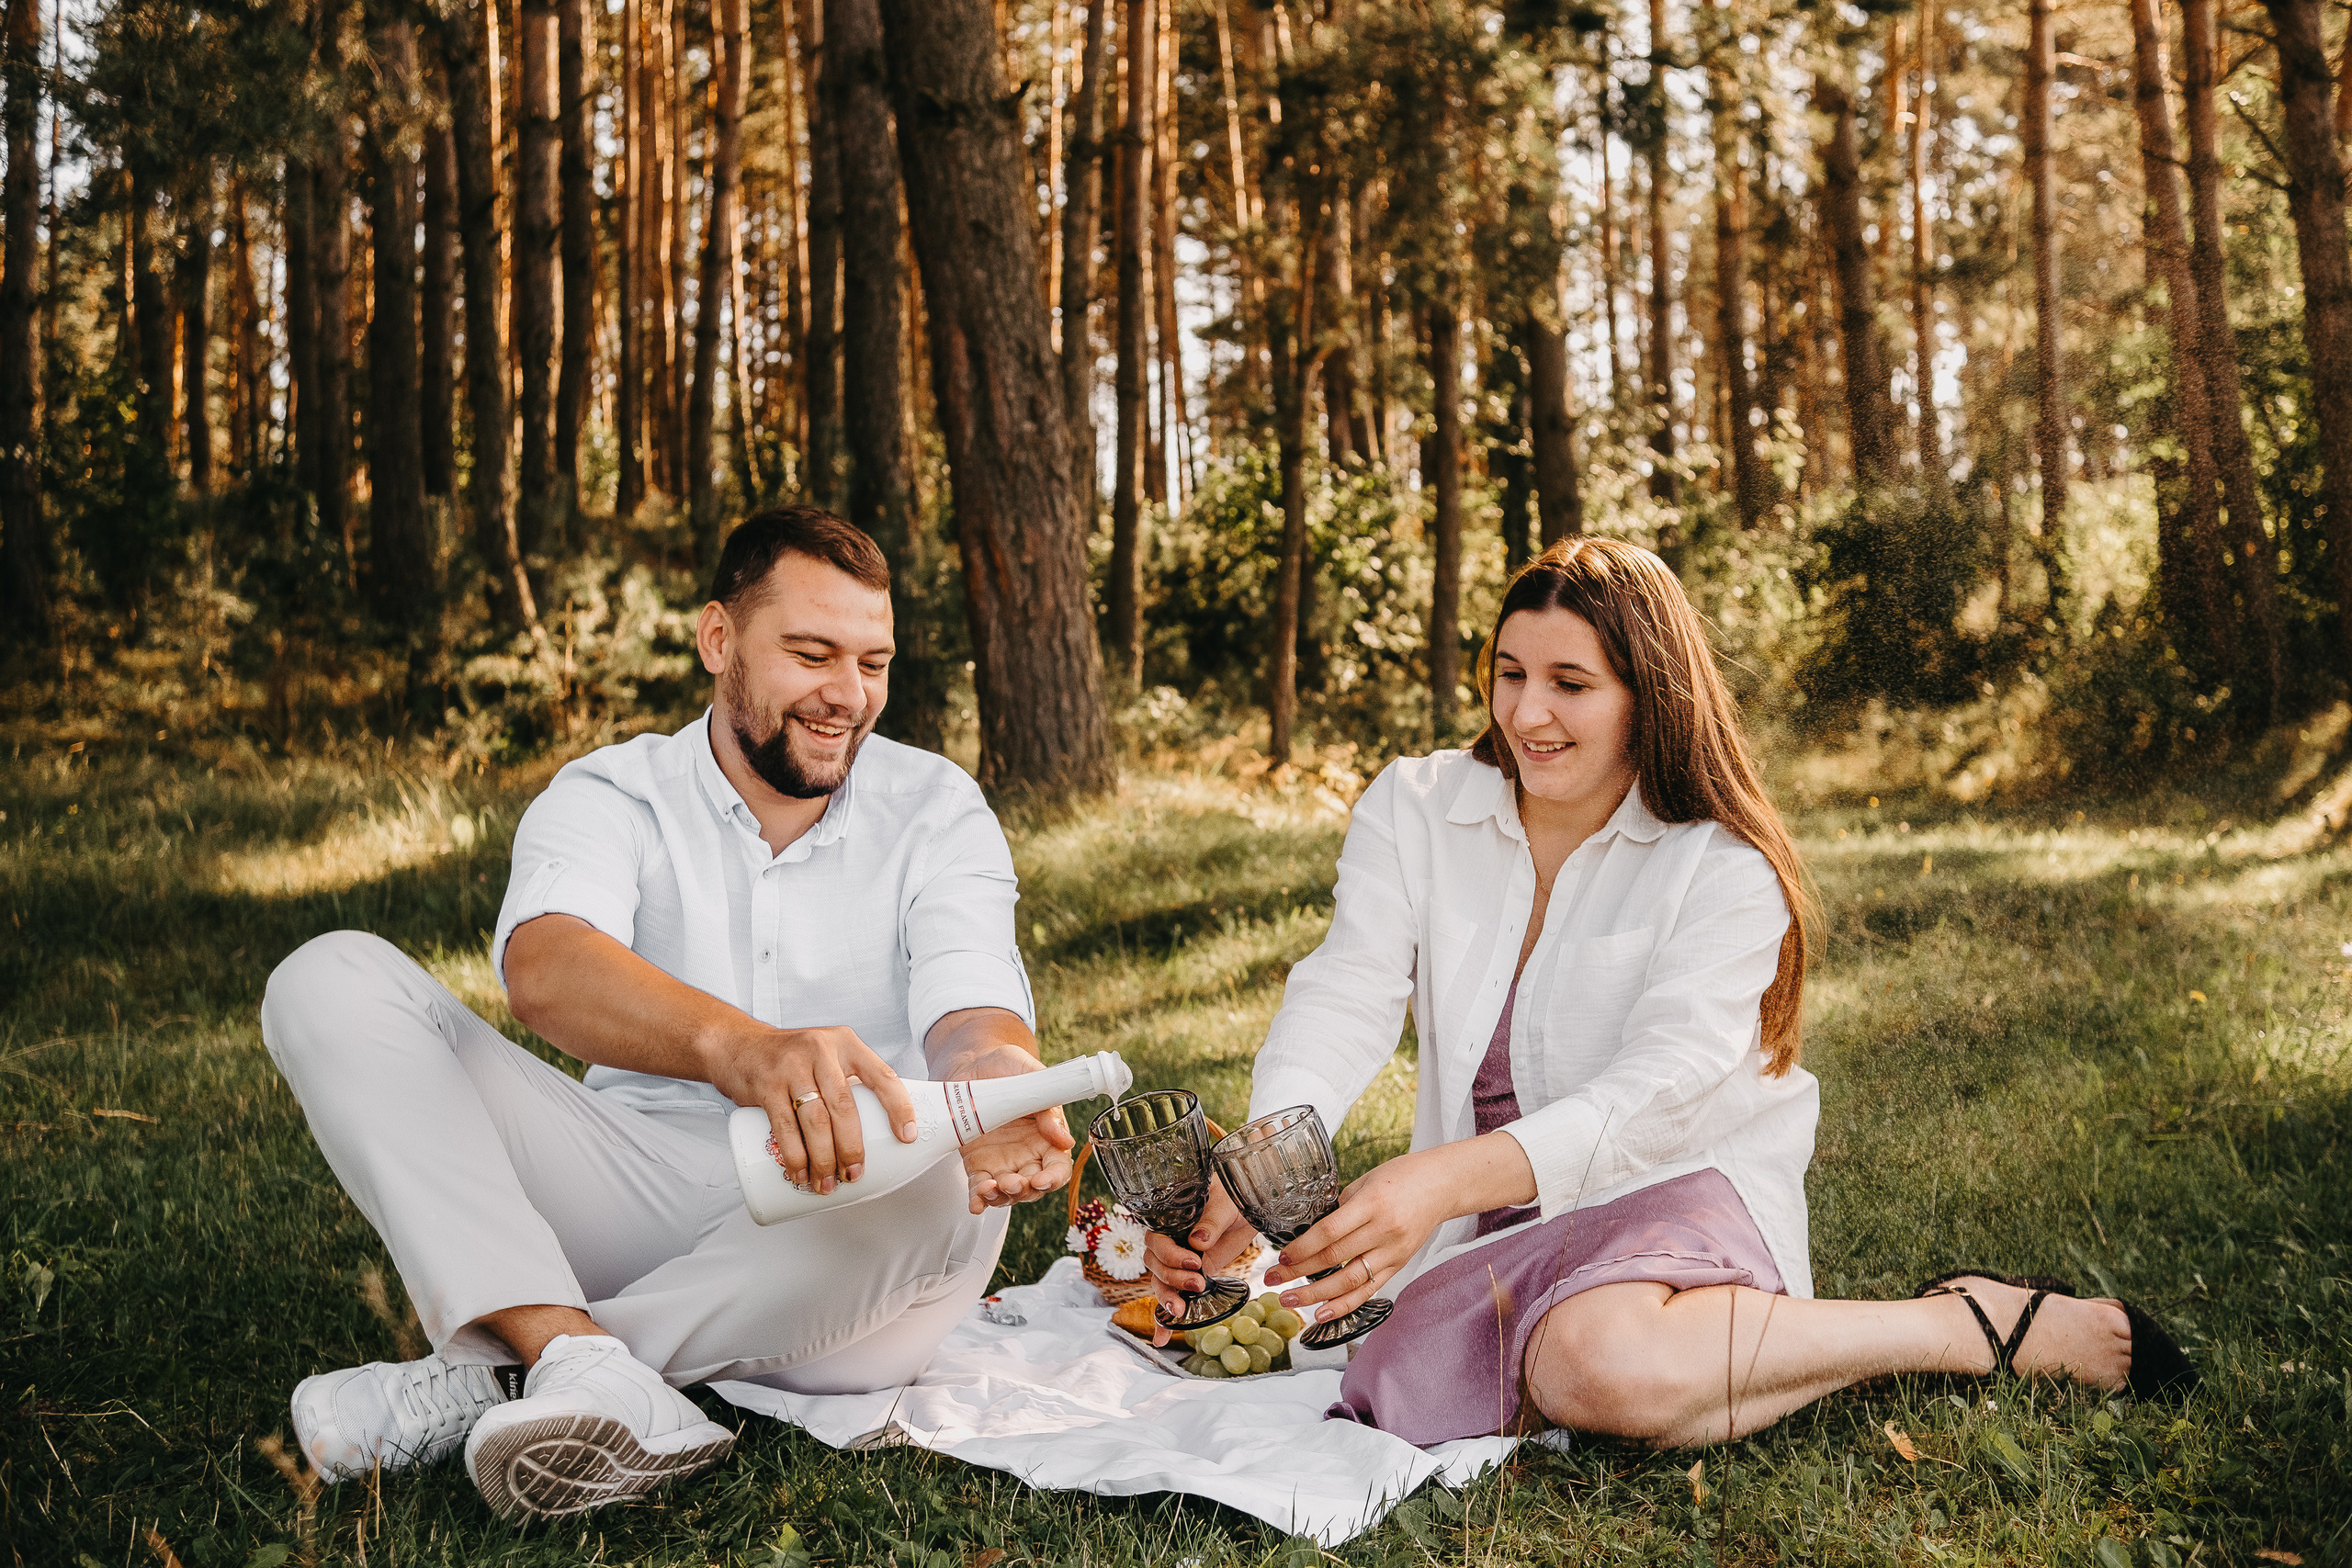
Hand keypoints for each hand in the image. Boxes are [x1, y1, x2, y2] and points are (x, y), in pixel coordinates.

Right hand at [706, 1022, 918, 1194]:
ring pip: (815, 1121)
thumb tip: (881, 1135)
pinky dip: (794, 1156)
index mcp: (846, 1044)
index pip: (882, 1075)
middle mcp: (821, 1050)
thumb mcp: (826, 1056)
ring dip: (823, 1159)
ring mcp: (791, 1066)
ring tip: (827, 1184)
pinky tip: (800, 1174)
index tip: (907, 1137)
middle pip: (844, 1107)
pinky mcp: (766, 1085)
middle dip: (852, 1148)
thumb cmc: (794, 1060)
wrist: (737, 1045)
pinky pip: (784, 1127)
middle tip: (854, 1175)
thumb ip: (849, 1083)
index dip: (898, 1107)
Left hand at [935, 1037, 1075, 1213]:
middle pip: (1033, 1187)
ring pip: (1007, 1193)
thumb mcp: (1032, 1077)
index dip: (1053, 1178)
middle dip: (1024, 1191)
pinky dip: (978, 1199)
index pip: (1058, 1167)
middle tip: (1012, 1183)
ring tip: (990, 1189)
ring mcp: (1002, 1162)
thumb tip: (1064, 1139)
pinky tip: (976, 1203)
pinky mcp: (977, 1163)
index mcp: (1048, 1138)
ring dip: (1001, 1198)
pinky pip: (979, 1187)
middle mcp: (1027, 1155)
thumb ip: (1048, 1106)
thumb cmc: (1007, 1067)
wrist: (973, 1063)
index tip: (1042, 1180)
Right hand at [1143, 1179, 1253, 1342]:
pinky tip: (1162, 1338)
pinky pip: (1174, 1295)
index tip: (1194, 1261)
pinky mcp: (1190, 1275)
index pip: (1156, 1240)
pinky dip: (1164, 1320)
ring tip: (1182, 1312)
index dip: (1170, 1254)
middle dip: (1172, 1279)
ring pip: (1160, 1282)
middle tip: (1198, 1283)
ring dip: (1167, 1299)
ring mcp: (1177, 1260)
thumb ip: (1211, 1221)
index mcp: (1170, 1218)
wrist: (1248, 1208)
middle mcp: (1168, 1240)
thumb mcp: (1226, 1203)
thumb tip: (1197, 1241)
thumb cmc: (1233, 1196)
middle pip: (1155, 1265)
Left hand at [1261, 1148, 1462, 1326]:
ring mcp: (1393, 1252)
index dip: (1303, 1247)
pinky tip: (1323, 1312)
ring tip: (1289, 1301)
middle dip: (1299, 1272)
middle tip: (1272, 1280)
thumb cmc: (1402, 1176)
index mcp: (1372, 1204)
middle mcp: (1384, 1231)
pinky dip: (1345, 1304)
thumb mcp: (1367, 1181)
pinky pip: (1369, 1289)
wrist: (1442, 1186)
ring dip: (1316, 1294)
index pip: (1330, 1232)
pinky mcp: (1399, 1265)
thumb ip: (1341, 1207)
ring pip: (1350, 1281)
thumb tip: (1311, 1231)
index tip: (1281, 1255)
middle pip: (1335, 1258)